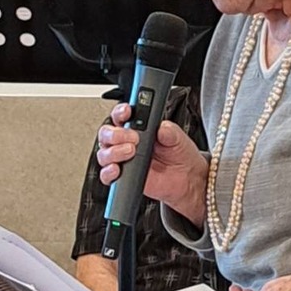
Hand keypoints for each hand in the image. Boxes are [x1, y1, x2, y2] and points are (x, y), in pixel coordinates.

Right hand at [97, 106, 207, 225]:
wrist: (186, 178)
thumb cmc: (179, 154)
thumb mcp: (178, 138)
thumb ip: (169, 131)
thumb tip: (160, 128)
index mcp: (137, 127)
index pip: (120, 116)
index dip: (120, 112)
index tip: (127, 112)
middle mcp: (126, 142)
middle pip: (106, 134)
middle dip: (115, 134)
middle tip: (133, 137)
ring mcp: (123, 159)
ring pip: (104, 154)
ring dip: (114, 152)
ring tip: (131, 152)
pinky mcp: (123, 176)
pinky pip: (107, 175)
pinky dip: (109, 172)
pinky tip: (118, 169)